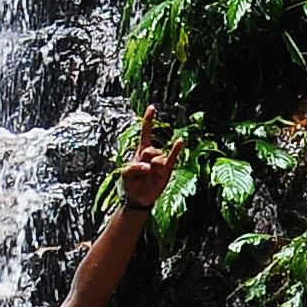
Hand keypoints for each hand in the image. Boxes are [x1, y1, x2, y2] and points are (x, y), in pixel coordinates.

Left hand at [118, 115, 178, 231]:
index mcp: (140, 151)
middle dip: (144, 159)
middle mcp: (152, 154)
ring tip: (149, 175)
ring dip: (152, 167)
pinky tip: (180, 141)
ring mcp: (160, 161)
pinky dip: (176, 149)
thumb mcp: (125, 174)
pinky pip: (172, 157)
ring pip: (158, 158)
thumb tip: (148, 166)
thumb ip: (134, 167)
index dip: (148, 121)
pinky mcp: (166, 170)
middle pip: (149, 149)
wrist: (139, 198)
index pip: (146, 133)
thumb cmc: (131, 183)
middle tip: (142, 170)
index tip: (152, 108)